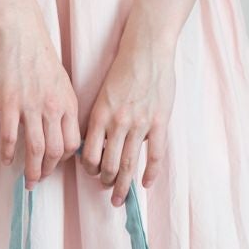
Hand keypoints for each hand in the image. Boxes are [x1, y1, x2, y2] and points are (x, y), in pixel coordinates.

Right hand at [0, 0, 80, 187]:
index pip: (72, 143)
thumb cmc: (39, 55)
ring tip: (27, 182)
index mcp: (67, 103)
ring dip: (31, 170)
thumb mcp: (61, 83)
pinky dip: (7, 152)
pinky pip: (9, 136)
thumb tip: (60, 132)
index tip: (55, 164)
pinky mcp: (9, 102)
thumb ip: (62, 108)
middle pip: (55, 151)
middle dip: (47, 171)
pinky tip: (5, 160)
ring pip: (35, 149)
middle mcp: (52, 107)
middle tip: (39, 179)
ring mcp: (31, 106)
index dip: (64, 160)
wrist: (19, 30)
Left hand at [81, 0, 192, 204]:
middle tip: (107, 190)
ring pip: (129, 165)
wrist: (147, 50)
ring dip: (122, 186)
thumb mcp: (103, 96)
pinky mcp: (159, 122)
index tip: (92, 173)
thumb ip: (101, 121)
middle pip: (109, 165)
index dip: (89, 170)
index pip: (89, 155)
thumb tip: (99, 146)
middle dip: (106, 183)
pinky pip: (155, 155)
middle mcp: (118, 124)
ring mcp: (140, 124)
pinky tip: (145, 184)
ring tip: (119, 198)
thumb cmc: (123, 70)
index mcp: (100, 116)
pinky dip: (150, 173)